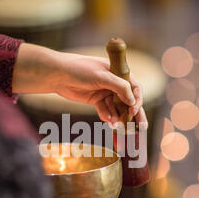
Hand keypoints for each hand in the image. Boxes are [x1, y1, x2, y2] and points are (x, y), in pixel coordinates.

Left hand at [13, 43, 147, 127]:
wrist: (57, 75)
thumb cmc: (79, 69)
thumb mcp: (102, 76)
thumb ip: (119, 87)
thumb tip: (133, 100)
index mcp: (118, 72)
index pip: (134, 87)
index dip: (137, 99)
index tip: (134, 110)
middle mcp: (114, 82)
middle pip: (128, 99)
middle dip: (134, 113)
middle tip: (141, 127)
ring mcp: (105, 92)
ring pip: (117, 107)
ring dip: (119, 117)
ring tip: (118, 126)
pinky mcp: (96, 100)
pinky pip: (106, 111)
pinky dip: (108, 117)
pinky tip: (109, 122)